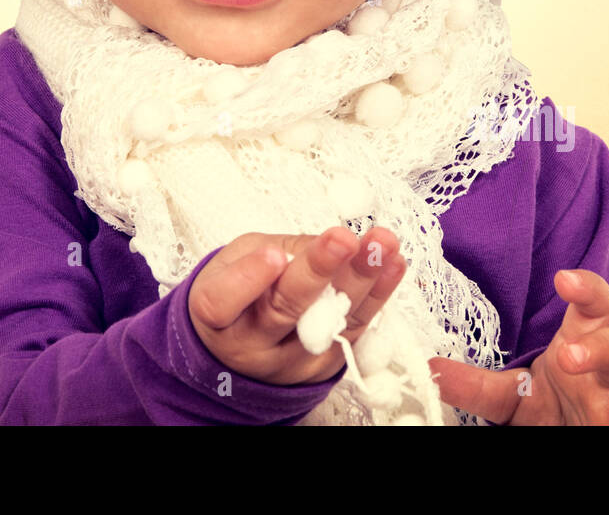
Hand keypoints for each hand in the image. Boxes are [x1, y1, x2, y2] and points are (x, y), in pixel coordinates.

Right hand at [187, 226, 406, 385]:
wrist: (244, 347)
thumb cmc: (239, 291)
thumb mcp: (238, 259)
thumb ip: (278, 250)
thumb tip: (327, 244)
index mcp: (216, 317)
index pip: (223, 301)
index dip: (248, 278)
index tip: (274, 253)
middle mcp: (251, 347)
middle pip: (284, 310)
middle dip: (318, 270)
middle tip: (343, 240)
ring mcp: (291, 363)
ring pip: (329, 323)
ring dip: (362, 281)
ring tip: (382, 246)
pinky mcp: (325, 369)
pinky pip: (355, 332)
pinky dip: (378, 297)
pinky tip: (392, 265)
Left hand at [429, 269, 608, 423]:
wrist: (577, 444)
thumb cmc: (552, 413)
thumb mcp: (510, 400)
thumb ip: (475, 386)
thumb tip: (429, 369)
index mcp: (578, 344)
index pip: (589, 304)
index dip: (584, 287)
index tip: (563, 279)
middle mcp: (607, 366)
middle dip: (599, 344)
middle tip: (568, 356)